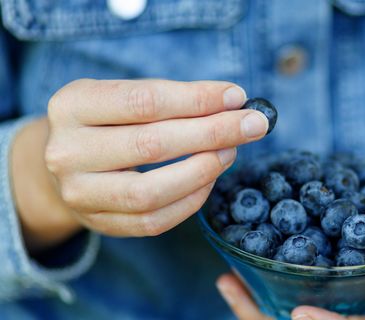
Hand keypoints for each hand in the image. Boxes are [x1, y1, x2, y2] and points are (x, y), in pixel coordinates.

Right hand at [13, 79, 267, 250]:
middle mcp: (67, 151)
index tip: (237, 97)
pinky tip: (210, 179)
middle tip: (252, 125)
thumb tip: (234, 103)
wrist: (66, 163)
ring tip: (231, 152)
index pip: (145, 101)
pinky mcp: (98, 223)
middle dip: (213, 132)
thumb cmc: (108, 121)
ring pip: (151, 191)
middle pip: (151, 144)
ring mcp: (79, 193)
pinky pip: (154, 220)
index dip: (197, 99)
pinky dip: (191, 200)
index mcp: (72, 105)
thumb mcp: (125, 96)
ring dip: (203, 170)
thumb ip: (174, 98)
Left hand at [216, 180, 364, 319]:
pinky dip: (261, 286)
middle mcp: (361, 308)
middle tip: (236, 291)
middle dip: (271, 318)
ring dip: (257, 304)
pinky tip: (235, 270)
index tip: (298, 314)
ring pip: (294, 315)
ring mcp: (342, 297)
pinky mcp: (328, 279)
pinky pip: (291, 291)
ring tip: (226, 281)